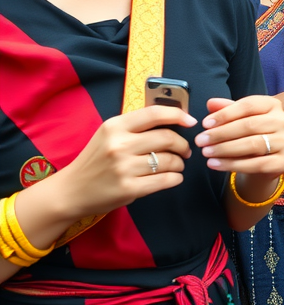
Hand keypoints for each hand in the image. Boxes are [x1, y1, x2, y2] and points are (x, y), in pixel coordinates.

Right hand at [50, 105, 194, 218]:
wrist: (71, 191)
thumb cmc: (95, 160)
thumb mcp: (109, 134)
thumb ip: (136, 126)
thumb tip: (174, 119)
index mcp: (115, 126)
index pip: (155, 113)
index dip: (178, 115)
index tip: (191, 121)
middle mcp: (119, 145)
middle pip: (167, 138)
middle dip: (183, 145)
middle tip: (185, 151)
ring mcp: (123, 168)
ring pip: (169, 160)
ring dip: (180, 163)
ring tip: (177, 165)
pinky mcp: (128, 189)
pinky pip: (164, 180)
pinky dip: (175, 178)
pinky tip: (173, 177)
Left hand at [196, 96, 283, 175]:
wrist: (267, 160)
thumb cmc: (250, 135)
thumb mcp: (239, 119)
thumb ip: (226, 110)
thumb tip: (210, 103)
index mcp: (273, 105)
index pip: (248, 106)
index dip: (225, 114)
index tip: (205, 123)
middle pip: (250, 125)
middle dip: (221, 133)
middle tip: (200, 141)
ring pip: (253, 144)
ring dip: (225, 149)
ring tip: (206, 153)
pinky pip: (257, 164)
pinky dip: (233, 165)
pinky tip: (216, 164)